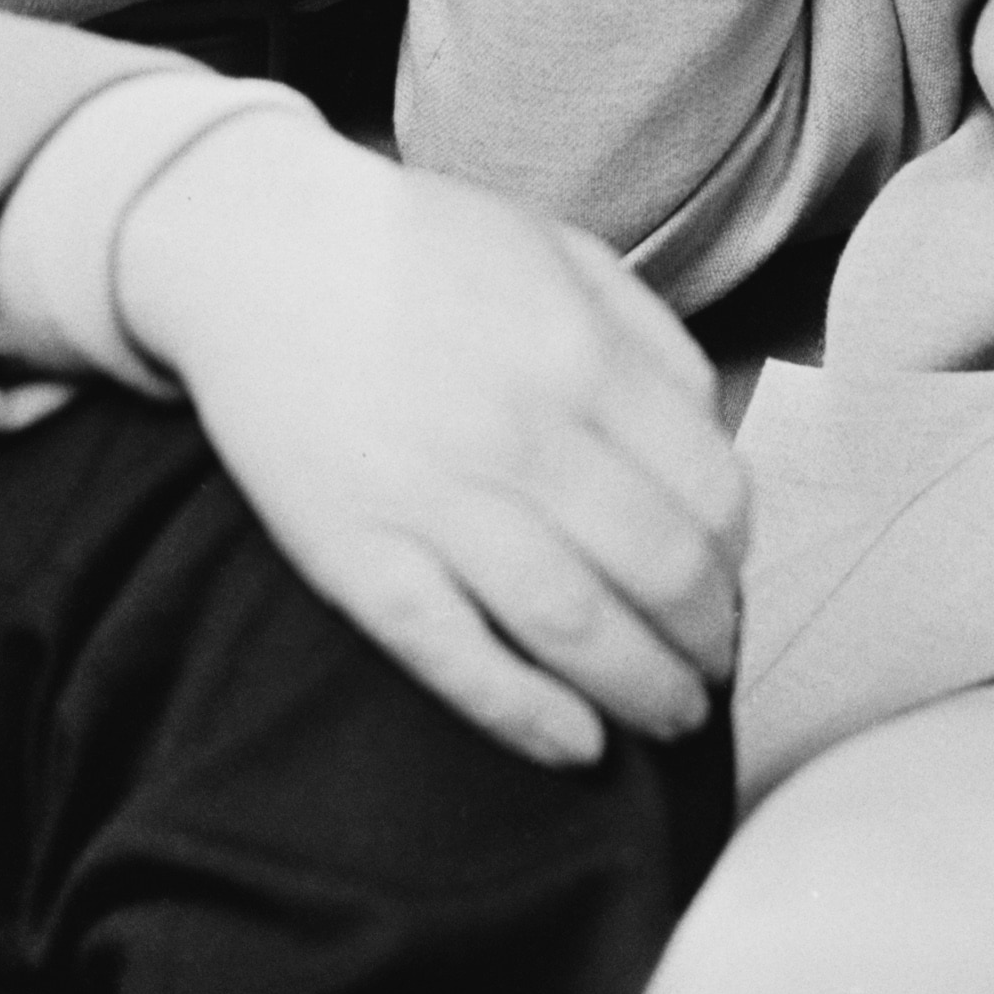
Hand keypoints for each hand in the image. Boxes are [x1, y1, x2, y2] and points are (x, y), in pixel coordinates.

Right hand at [111, 112, 745, 768]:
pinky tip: (578, 744)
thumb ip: (650, 336)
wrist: (257, 251)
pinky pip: (457, 658)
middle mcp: (521, 431)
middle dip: (706, 637)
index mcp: (579, 350)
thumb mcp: (557, 249)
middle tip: (712, 662)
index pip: (709, 489)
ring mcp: (436, 500)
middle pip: (660, 570)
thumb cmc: (417, 249)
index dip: (736, 553)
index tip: (730, 577)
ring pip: (576, 628)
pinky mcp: (359, 557)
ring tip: (671, 717)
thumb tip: (716, 438)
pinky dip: (529, 716)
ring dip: (644, 690)